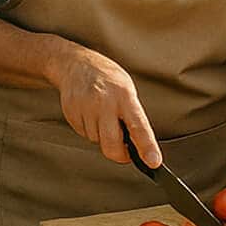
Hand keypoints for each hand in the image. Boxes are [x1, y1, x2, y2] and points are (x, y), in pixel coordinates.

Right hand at [51, 46, 160, 166]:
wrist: (75, 64)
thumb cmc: (107, 78)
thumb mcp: (127, 90)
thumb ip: (132, 115)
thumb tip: (139, 145)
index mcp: (124, 96)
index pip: (138, 126)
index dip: (147, 147)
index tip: (153, 162)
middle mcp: (104, 102)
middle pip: (111, 145)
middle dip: (119, 154)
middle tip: (125, 151)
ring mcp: (85, 108)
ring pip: (97, 140)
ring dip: (102, 136)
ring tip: (102, 115)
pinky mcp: (72, 113)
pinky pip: (84, 134)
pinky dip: (89, 130)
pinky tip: (90, 113)